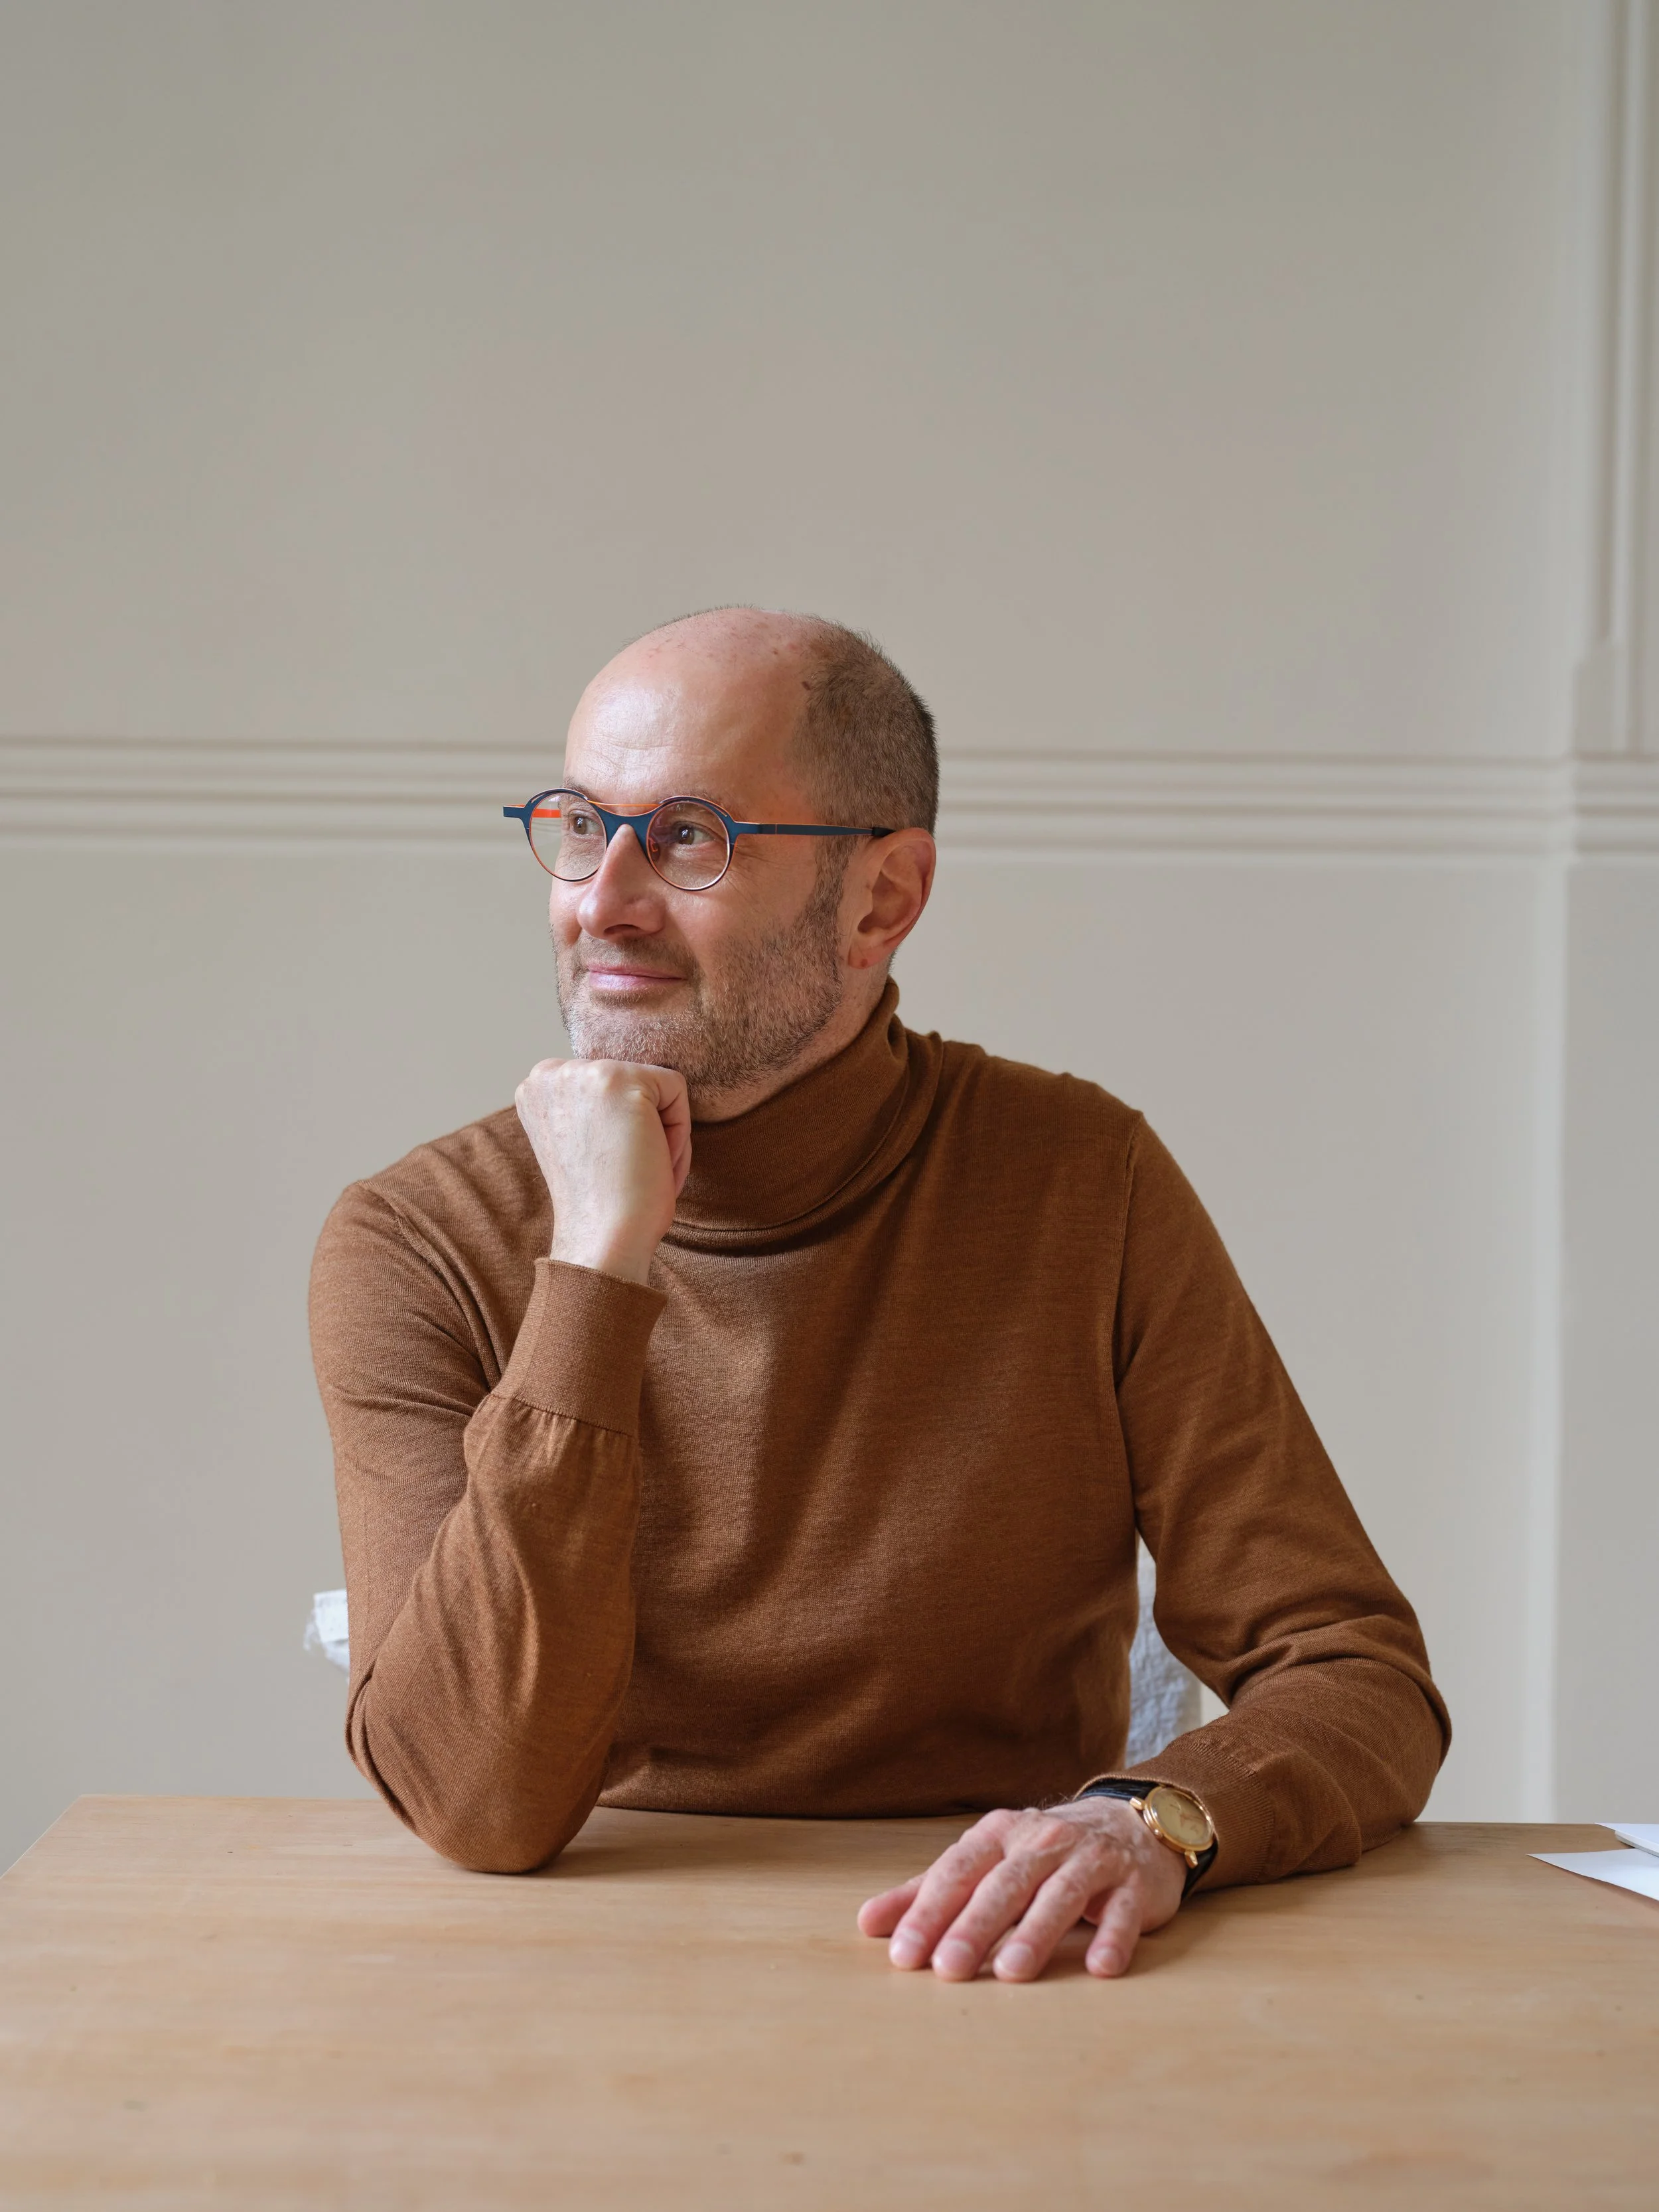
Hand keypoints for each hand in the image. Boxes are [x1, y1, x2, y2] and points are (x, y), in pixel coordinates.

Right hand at [515, 1058, 691, 1284]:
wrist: (602, 1241)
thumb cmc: (601, 1204)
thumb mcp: (580, 1140)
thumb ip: (591, 1106)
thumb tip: (627, 1089)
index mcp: (535, 1089)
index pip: (607, 1085)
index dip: (622, 1128)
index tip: (611, 1167)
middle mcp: (549, 1073)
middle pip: (633, 1081)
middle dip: (645, 1128)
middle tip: (629, 1172)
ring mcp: (580, 1072)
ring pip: (656, 1087)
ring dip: (663, 1131)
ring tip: (639, 1169)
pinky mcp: (618, 1079)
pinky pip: (676, 1090)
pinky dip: (680, 1130)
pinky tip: (654, 1161)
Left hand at [857, 1798, 1186, 1981]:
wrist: (1132, 1825)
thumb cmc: (1043, 1853)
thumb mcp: (986, 1862)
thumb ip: (929, 1892)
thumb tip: (866, 1923)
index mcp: (998, 1835)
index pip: (958, 1871)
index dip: (930, 1911)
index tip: (904, 1954)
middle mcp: (1042, 1841)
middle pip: (1005, 1884)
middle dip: (975, 1926)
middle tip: (948, 1970)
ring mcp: (1090, 1860)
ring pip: (1060, 1895)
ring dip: (1036, 1933)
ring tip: (1012, 1973)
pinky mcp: (1132, 1884)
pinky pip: (1122, 1911)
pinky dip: (1112, 1937)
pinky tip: (1100, 1968)